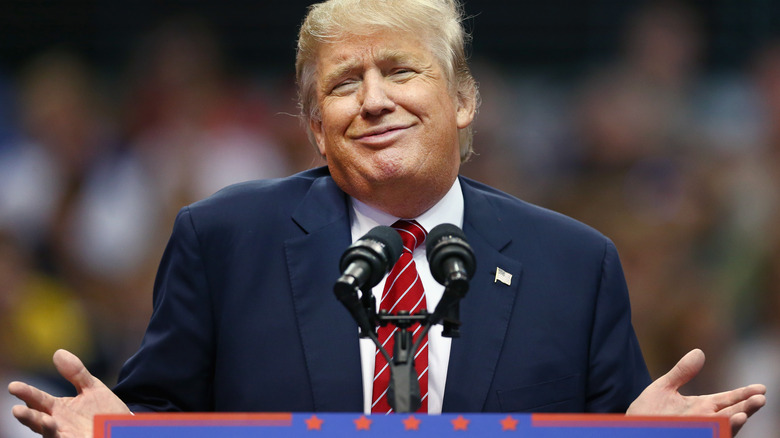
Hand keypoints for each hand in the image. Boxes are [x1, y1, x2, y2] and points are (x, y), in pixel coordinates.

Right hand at [8, 349, 130, 437]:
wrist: (122, 428)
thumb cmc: (104, 410)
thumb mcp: (92, 388)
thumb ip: (76, 373)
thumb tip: (58, 352)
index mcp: (58, 408)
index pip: (38, 400)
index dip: (26, 393)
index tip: (13, 386)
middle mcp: (58, 423)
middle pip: (37, 418)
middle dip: (26, 415)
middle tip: (16, 409)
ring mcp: (64, 434)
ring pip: (46, 432)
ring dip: (38, 426)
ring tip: (27, 417)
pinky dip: (53, 434)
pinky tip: (50, 424)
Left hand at [626, 349, 765, 435]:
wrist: (633, 429)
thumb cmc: (648, 412)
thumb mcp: (664, 388)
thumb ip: (682, 372)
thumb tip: (699, 351)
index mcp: (701, 407)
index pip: (727, 400)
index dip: (743, 394)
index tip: (760, 388)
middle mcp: (703, 420)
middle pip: (731, 413)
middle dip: (746, 407)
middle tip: (761, 398)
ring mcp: (698, 430)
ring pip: (722, 427)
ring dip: (733, 423)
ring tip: (743, 414)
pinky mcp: (693, 436)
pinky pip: (708, 435)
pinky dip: (716, 432)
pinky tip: (721, 424)